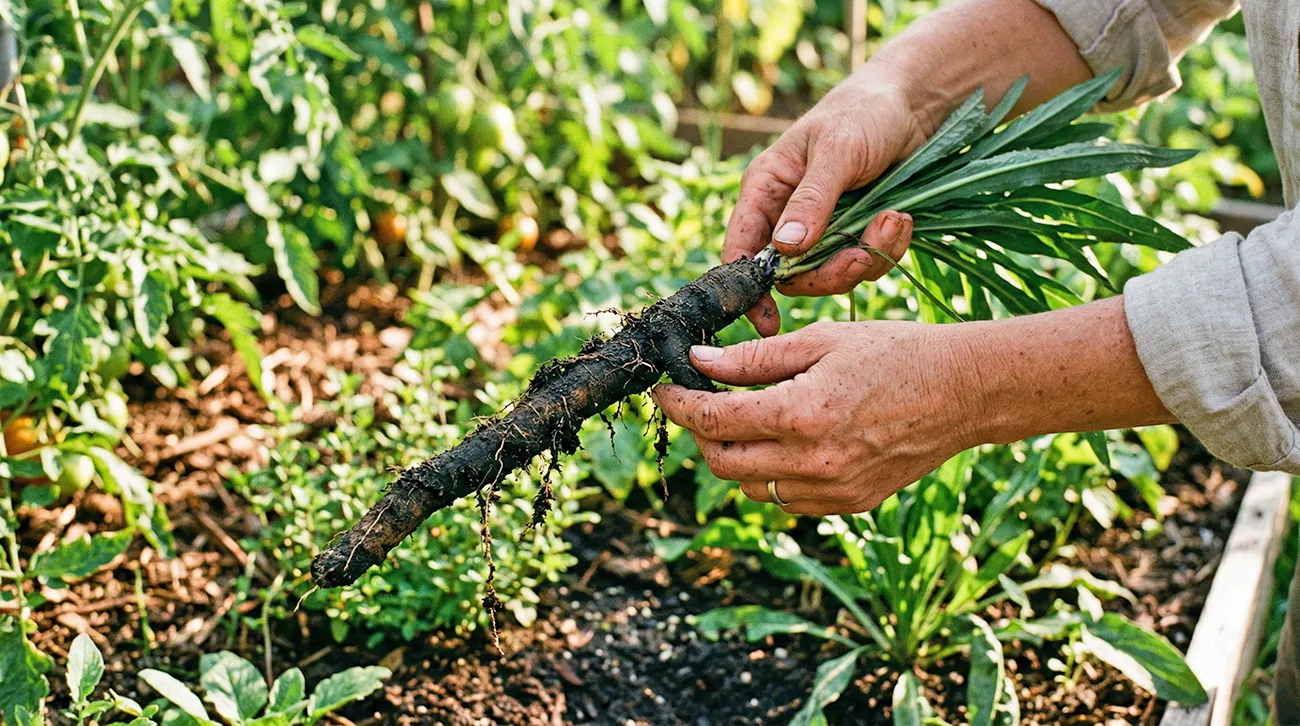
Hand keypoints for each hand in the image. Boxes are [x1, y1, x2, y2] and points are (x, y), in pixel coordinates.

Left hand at [650, 321, 982, 515]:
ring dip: (738, 454)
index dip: (680, 405)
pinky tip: (790, 441)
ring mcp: (831, 490)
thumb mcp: (822, 339)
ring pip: (751, 485)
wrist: (964, 392)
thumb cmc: (896, 353)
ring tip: (753, 416)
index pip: (714, 419)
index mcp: (801, 414)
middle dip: (703, 432)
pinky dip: (773, 473)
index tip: (664, 389)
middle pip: (723, 461)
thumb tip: (699, 362)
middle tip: (705, 400)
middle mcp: (812, 462)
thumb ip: (755, 357)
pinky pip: (786, 498)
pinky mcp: (848, 504)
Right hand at [725, 75, 926, 336]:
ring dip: (865, 256)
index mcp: (765, 191)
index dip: (749, 289)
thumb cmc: (863, 113)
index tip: (767, 320)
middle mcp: (787, 216)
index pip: (741, 250)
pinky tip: (901, 220)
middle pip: (792, 275)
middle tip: (861, 256)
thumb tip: (784, 250)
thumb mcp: (836, 151)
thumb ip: (811, 202)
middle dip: (829, 272)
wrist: (915, 104)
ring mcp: (824, 229)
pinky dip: (886, 248)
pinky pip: (866, 262)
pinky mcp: (857, 234)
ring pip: (832, 274)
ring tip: (894, 220)